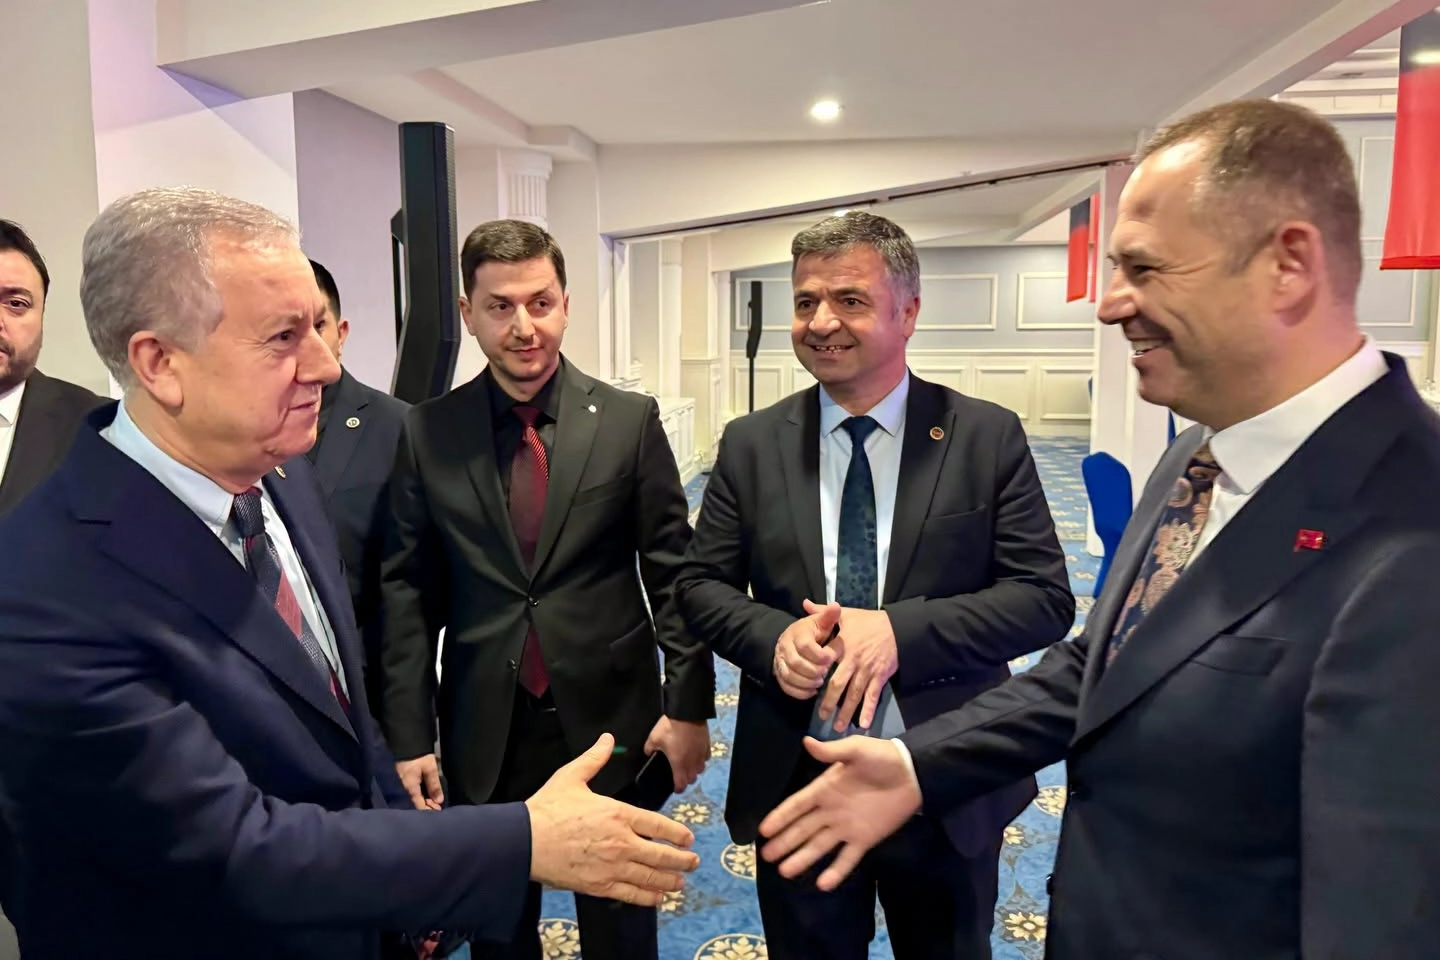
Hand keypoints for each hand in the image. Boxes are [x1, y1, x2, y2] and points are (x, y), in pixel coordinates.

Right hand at [395, 754, 443, 809]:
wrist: (406, 741)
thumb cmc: (418, 755)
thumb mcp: (430, 769)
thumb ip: (434, 785)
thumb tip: (439, 801)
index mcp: (409, 788)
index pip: (418, 805)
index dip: (429, 810)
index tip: (438, 811)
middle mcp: (404, 788)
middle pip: (415, 803)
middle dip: (427, 806)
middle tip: (438, 805)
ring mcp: (402, 783)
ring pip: (414, 797)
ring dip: (423, 800)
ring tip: (434, 800)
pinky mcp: (403, 778)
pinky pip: (412, 791)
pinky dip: (419, 794)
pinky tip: (426, 793)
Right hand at [526, 733, 699, 905]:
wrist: (523, 842)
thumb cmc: (547, 810)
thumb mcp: (571, 776)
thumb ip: (594, 758)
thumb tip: (607, 739)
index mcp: (618, 814)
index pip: (659, 825)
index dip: (677, 834)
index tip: (688, 839)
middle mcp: (622, 842)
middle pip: (661, 854)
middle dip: (682, 860)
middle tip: (693, 862)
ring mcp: (612, 866)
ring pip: (650, 876)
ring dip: (670, 880)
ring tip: (681, 881)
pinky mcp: (599, 885)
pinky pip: (631, 894)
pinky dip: (648, 897)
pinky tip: (657, 898)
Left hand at [645, 717, 709, 791]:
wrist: (687, 713)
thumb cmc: (670, 727)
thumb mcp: (653, 738)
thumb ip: (649, 749)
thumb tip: (648, 753)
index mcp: (678, 764)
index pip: (681, 785)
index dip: (677, 789)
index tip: (674, 788)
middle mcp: (692, 762)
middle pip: (692, 779)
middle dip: (686, 780)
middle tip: (679, 775)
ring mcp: (701, 754)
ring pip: (701, 769)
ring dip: (694, 770)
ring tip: (688, 765)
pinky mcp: (707, 745)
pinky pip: (706, 758)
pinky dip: (701, 759)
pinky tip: (696, 753)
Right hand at [757, 736, 920, 890]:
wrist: (914, 773)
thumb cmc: (882, 758)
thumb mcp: (856, 750)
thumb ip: (831, 751)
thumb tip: (806, 741)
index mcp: (825, 789)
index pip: (797, 805)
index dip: (780, 817)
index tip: (763, 830)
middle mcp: (830, 811)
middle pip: (803, 829)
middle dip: (784, 842)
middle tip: (765, 856)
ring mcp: (846, 828)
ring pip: (819, 846)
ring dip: (802, 858)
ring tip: (784, 872)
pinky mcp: (864, 840)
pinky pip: (847, 858)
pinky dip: (836, 871)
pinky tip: (823, 885)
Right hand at [773, 599, 841, 699]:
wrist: (793, 640)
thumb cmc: (813, 632)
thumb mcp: (821, 621)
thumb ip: (828, 616)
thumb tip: (835, 606)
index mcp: (796, 633)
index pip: (805, 646)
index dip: (820, 655)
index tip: (831, 658)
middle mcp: (784, 647)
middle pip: (796, 663)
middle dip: (814, 670)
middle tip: (826, 672)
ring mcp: (779, 662)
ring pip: (790, 676)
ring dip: (808, 682)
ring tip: (820, 681)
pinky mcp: (779, 675)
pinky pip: (786, 687)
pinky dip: (801, 692)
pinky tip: (813, 691)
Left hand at [818, 608, 897, 731]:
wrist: (898, 628)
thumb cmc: (870, 622)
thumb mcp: (846, 614)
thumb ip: (823, 612)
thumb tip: (804, 604)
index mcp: (844, 646)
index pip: (825, 662)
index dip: (816, 674)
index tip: (808, 686)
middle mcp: (854, 661)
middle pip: (838, 685)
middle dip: (829, 702)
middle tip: (821, 716)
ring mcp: (868, 671)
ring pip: (854, 694)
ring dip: (846, 711)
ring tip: (838, 726)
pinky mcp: (880, 677)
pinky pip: (873, 696)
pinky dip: (868, 710)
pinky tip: (864, 723)